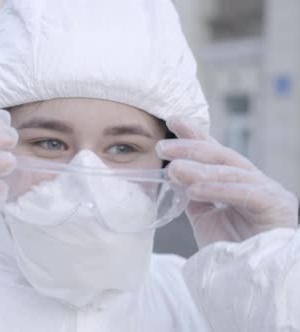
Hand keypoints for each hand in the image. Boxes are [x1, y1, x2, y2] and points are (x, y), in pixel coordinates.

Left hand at [156, 117, 297, 247]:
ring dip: (199, 170)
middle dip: (191, 148)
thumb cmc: (232, 251)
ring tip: (173, 169)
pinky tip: (195, 190)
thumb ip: (193, 197)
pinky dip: (218, 189)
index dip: (194, 135)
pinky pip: (245, 194)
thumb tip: (173, 175)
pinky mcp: (276, 207)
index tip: (172, 120)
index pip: (214, 153)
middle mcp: (254, 182)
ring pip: (230, 173)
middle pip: (222, 157)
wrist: (253, 281)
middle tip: (163, 146)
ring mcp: (268, 193)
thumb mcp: (205, 219)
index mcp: (237, 183)